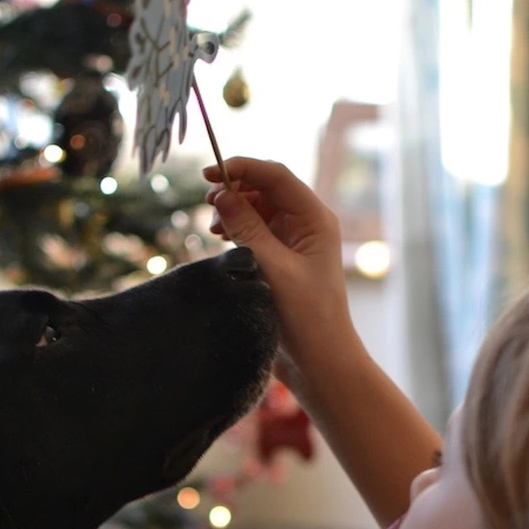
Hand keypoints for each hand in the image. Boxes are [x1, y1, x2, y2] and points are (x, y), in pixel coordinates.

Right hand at [204, 158, 360, 386]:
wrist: (320, 360)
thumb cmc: (307, 316)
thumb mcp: (273, 268)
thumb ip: (247, 228)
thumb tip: (221, 193)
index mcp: (315, 219)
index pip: (276, 176)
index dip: (242, 168)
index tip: (208, 173)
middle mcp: (306, 225)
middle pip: (265, 189)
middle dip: (235, 190)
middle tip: (208, 206)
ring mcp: (293, 242)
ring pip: (257, 210)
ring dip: (234, 212)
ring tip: (214, 228)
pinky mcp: (281, 260)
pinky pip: (254, 232)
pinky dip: (236, 231)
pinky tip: (222, 240)